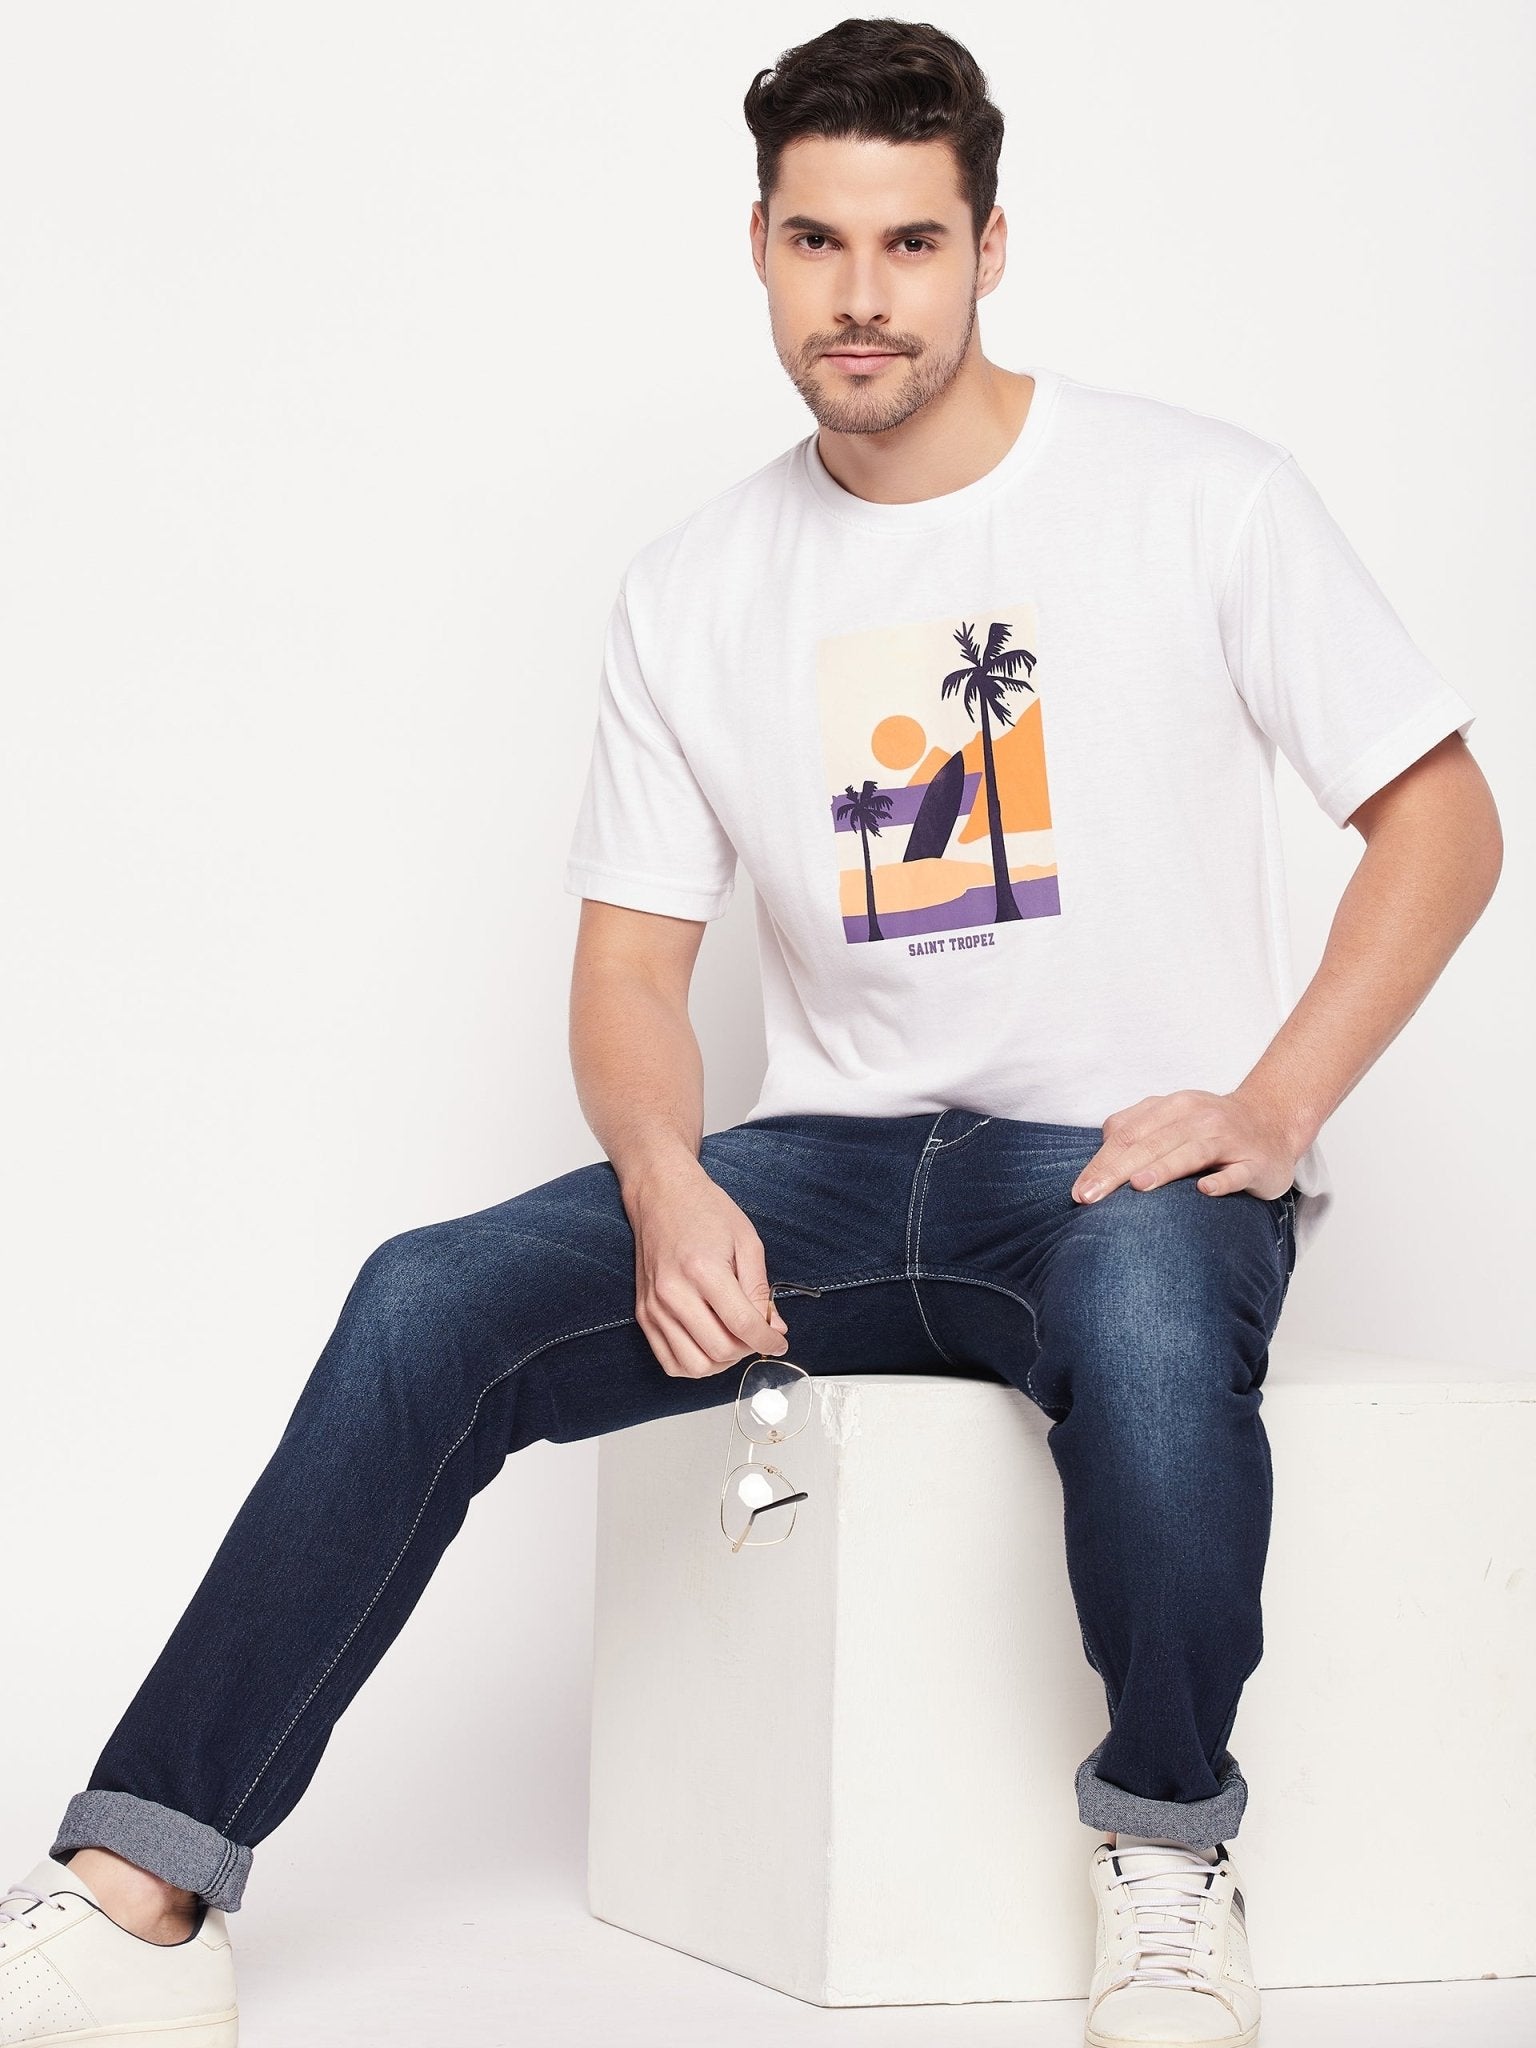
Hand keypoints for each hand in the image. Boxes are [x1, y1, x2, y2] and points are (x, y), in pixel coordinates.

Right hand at [622, 1155, 791, 1377]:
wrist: (661, 1195)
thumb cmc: (704, 1210)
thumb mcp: (747, 1241)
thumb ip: (760, 1289)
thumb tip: (774, 1329)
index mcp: (703, 1270)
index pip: (742, 1326)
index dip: (768, 1341)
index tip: (779, 1342)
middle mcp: (673, 1293)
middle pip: (720, 1350)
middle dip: (748, 1350)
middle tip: (757, 1335)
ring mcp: (654, 1307)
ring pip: (695, 1366)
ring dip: (722, 1363)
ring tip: (733, 1341)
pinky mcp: (643, 1315)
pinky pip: (670, 1362)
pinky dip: (695, 1365)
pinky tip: (709, 1346)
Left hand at [1070, 1089, 1301, 1205]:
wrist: (1273, 1121)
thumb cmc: (1209, 1128)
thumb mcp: (1171, 1120)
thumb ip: (1135, 1132)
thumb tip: (1096, 1162)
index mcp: (1172, 1107)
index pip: (1128, 1133)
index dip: (1101, 1162)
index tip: (1079, 1191)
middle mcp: (1198, 1118)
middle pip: (1151, 1143)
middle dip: (1117, 1171)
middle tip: (1091, 1198)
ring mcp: (1229, 1138)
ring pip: (1192, 1152)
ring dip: (1164, 1168)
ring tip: (1138, 1187)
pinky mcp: (1255, 1161)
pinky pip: (1237, 1172)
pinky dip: (1222, 1180)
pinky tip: (1205, 1190)